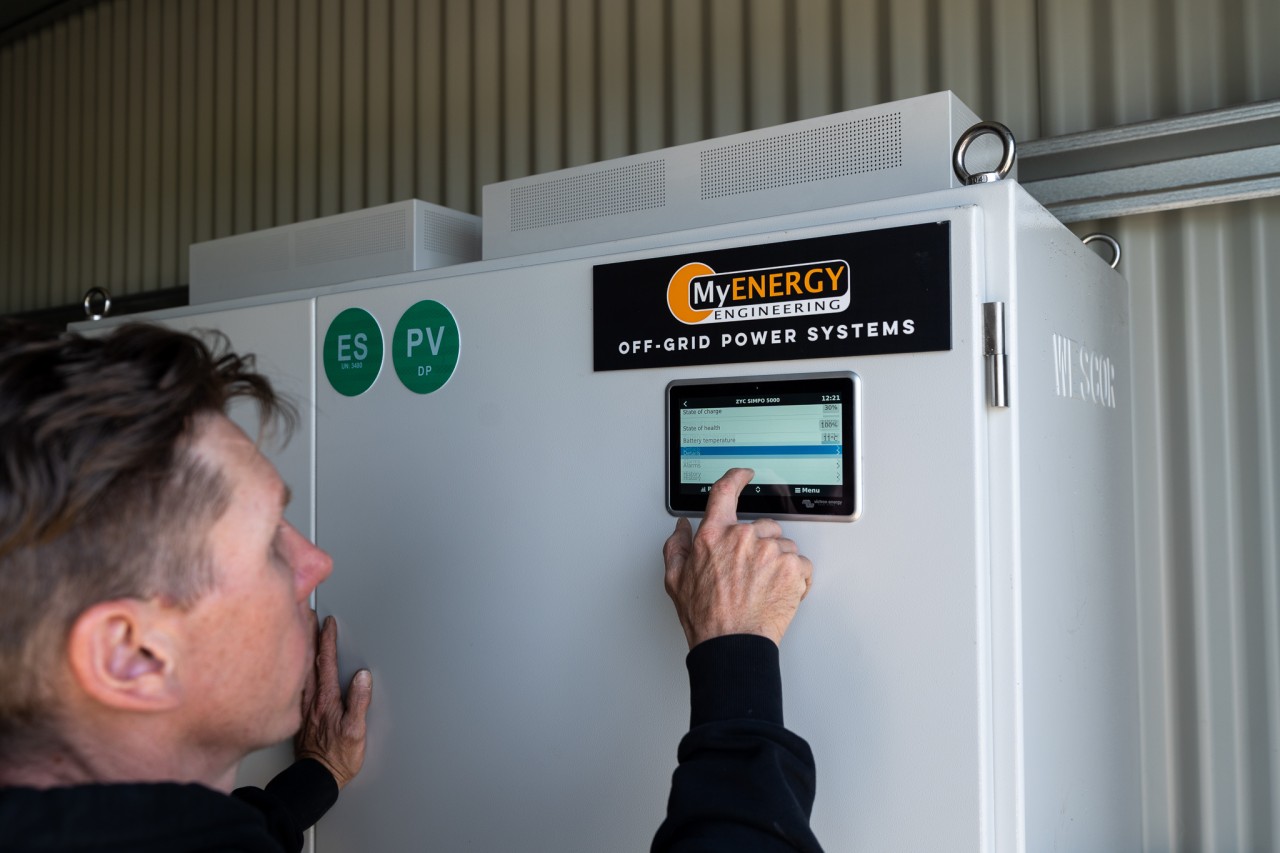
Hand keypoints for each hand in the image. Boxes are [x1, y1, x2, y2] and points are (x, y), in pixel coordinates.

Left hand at [295, 613, 372, 788]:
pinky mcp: (299, 713)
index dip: (328, 640)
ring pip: (299, 670)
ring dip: (299, 648)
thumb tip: (362, 677)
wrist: (318, 777)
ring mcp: (303, 705)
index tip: (328, 622)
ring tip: (298, 629)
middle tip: (306, 613)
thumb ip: (359, 702)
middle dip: (307, 634)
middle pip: (308, 660)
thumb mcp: (357, 732)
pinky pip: (295, 683)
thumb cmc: (338, 757)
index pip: (327, 662)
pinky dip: (293, 667)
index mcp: (326, 700)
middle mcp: (311, 699)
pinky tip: (292, 662)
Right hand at [663, 468, 812, 648]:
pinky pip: (802, 565)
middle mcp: (743, 537)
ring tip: (764, 588)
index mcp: (714, 535)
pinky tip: (780, 593)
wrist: (732, 644)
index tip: (744, 474)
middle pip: (762, 526)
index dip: (736, 477)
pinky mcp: (793, 568)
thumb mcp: (676, 580)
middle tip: (751, 574)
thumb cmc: (706, 618)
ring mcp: (770, 551)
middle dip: (760, 545)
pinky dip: (797, 579)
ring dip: (778, 563)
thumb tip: (682, 529)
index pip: (725, 491)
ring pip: (784, 546)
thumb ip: (677, 547)